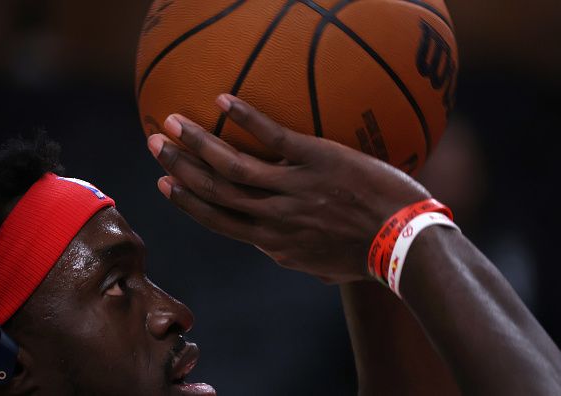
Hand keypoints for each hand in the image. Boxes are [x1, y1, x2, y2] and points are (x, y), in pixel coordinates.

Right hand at [147, 94, 429, 283]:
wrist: (406, 243)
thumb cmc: (367, 256)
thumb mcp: (321, 266)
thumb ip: (292, 255)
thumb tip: (277, 247)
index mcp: (274, 244)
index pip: (218, 220)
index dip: (188, 202)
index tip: (165, 184)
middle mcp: (275, 219)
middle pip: (215, 192)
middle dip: (180, 168)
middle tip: (154, 145)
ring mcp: (294, 189)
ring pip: (232, 167)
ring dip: (198, 143)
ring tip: (172, 122)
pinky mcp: (317, 161)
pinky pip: (273, 137)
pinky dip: (245, 118)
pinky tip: (223, 99)